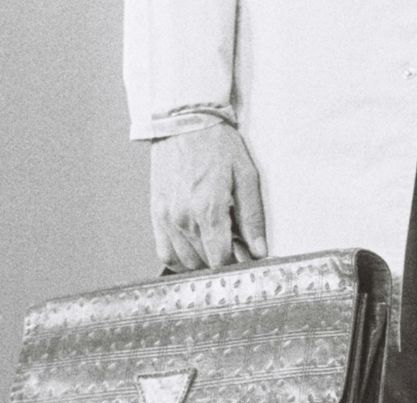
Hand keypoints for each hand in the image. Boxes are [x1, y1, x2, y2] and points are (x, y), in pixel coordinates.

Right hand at [149, 123, 267, 270]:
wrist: (184, 122)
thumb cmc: (215, 144)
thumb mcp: (245, 177)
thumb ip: (252, 218)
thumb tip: (259, 249)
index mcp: (208, 210)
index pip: (220, 260)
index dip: (235, 266)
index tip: (244, 262)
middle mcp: (184, 218)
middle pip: (203, 263)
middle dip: (221, 263)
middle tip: (234, 252)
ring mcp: (167, 218)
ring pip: (184, 261)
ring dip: (202, 263)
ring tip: (215, 249)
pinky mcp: (157, 214)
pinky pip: (165, 251)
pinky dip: (179, 260)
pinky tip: (194, 254)